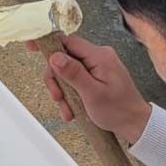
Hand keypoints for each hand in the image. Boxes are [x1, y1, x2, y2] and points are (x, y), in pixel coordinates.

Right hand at [26, 35, 150, 144]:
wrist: (135, 124)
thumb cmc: (118, 111)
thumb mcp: (91, 94)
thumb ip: (72, 73)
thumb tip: (54, 56)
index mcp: (99, 56)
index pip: (68, 41)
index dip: (49, 45)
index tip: (31, 47)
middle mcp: (99, 56)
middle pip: (64, 58)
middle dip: (57, 79)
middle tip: (58, 98)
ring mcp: (98, 65)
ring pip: (67, 71)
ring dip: (63, 91)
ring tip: (67, 109)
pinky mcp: (96, 75)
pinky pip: (76, 79)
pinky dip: (71, 94)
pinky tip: (72, 109)